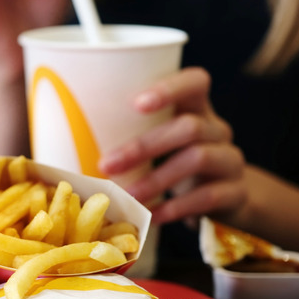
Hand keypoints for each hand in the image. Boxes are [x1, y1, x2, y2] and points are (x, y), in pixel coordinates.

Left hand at [98, 67, 247, 225]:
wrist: (227, 198)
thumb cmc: (174, 162)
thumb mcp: (157, 144)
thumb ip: (126, 136)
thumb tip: (61, 143)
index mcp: (195, 108)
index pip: (195, 82)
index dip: (169, 87)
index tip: (136, 104)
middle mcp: (217, 129)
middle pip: (188, 126)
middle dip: (143, 146)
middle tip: (106, 165)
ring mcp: (230, 160)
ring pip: (198, 159)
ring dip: (156, 180)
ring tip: (128, 196)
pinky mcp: (236, 192)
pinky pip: (208, 196)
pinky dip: (176, 207)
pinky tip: (154, 216)